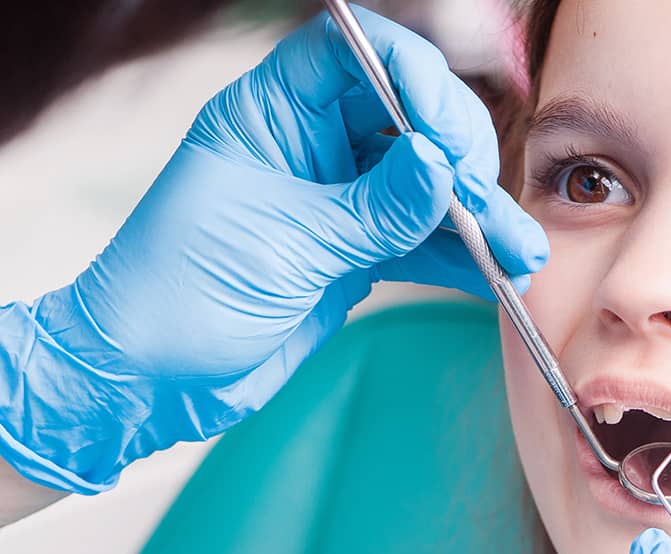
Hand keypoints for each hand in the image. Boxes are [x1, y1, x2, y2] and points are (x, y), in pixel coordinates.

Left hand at [0, 7, 545, 492]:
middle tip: (485, 199)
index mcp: (271, 115)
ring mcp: (336, 200)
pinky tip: (497, 273)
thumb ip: (373, 208)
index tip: (448, 139)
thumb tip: (440, 166)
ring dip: (477, 217)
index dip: (412, 78)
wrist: (150, 381)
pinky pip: (420, 242)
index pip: (355, 54)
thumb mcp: (283, 246)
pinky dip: (460, 258)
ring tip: (520, 251)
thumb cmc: (178, 297)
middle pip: (408, 117)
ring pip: (425, 187)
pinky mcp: (353, 253)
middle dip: (459, 155)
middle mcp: (310, 146)